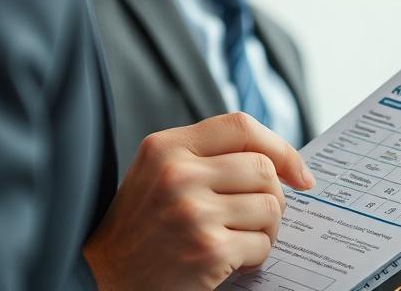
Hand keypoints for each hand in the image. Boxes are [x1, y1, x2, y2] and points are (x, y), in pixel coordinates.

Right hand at [83, 112, 314, 290]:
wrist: (102, 276)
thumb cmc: (142, 223)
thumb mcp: (160, 171)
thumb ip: (208, 154)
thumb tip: (281, 160)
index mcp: (167, 147)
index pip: (241, 126)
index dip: (280, 147)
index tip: (298, 172)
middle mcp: (178, 174)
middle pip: (263, 169)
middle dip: (272, 194)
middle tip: (259, 215)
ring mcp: (193, 212)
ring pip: (270, 206)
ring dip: (267, 228)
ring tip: (242, 237)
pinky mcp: (207, 250)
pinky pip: (262, 242)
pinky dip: (258, 254)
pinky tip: (234, 259)